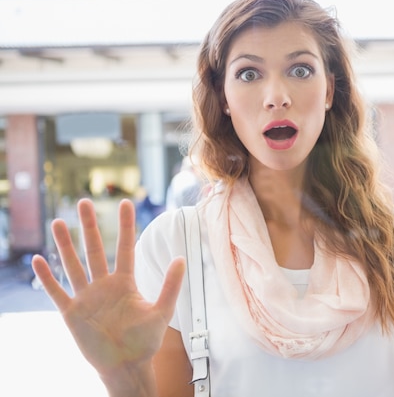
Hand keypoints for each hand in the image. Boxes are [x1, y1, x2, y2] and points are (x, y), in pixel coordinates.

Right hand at [32, 199, 185, 378]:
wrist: (126, 365)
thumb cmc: (145, 340)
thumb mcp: (162, 312)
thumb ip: (170, 286)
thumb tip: (181, 259)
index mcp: (125, 282)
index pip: (124, 247)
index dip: (125, 226)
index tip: (125, 203)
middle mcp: (104, 285)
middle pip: (95, 249)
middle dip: (90, 226)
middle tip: (85, 201)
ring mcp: (86, 297)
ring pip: (74, 265)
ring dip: (65, 245)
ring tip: (58, 222)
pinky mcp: (72, 312)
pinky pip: (57, 292)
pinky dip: (48, 278)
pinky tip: (38, 260)